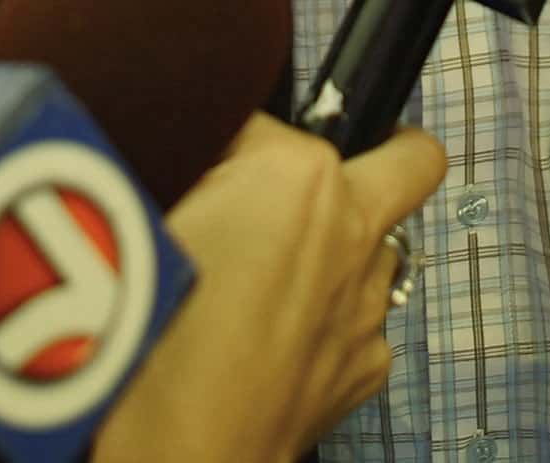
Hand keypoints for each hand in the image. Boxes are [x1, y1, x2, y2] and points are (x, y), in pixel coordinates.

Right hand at [96, 118, 447, 462]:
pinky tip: (273, 339)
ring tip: (274, 275)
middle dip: (381, 155)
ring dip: (345, 246)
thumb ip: (188, 170)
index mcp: (297, 177)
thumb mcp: (140, 215)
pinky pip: (364, 320)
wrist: (172, 457)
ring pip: (386, 246)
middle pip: (409, 159)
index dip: (233, 144)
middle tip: (325, 176)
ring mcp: (367, 305)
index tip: (207, 166)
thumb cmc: (145, 346)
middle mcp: (352, 233)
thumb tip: (196, 156)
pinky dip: (332, 319)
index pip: (272, 121)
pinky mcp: (365, 366)